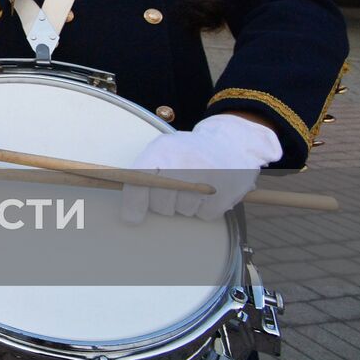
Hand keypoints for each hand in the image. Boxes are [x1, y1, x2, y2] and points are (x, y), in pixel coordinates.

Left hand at [120, 114, 282, 223]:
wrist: (230, 143)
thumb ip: (141, 175)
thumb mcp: (162, 150)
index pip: (139, 180)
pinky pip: (204, 215)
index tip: (132, 216)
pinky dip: (204, 209)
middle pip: (160, 203)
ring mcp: (208, 178)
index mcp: (164, 150)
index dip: (134, 201)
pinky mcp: (227, 193)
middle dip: (162, 203)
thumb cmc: (188, 151)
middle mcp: (185, 162)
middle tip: (173, 190)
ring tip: (194, 185)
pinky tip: (208, 192)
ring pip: (183, 211)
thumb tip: (129, 212)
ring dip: (185, 205)